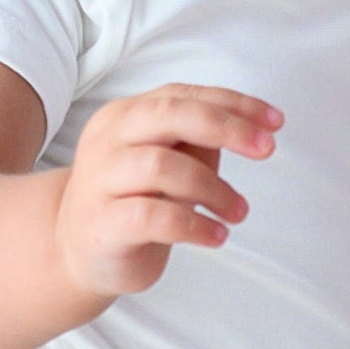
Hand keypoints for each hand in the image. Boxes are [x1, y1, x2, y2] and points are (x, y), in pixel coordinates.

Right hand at [51, 83, 279, 299]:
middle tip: (266, 151)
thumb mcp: (170, 164)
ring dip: (214, 188)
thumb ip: (198, 142)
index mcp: (126, 116)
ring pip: (163, 166)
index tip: (275, 123)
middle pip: (170, 115)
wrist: (74, 253)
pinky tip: (216, 236)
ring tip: (238, 212)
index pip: (184, 95)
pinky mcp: (103, 225)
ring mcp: (100, 181)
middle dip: (226, 128)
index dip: (234, 104)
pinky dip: (195, 225)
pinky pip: (154, 217)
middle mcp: (108, 140)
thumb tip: (250, 129)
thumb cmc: (132, 202)